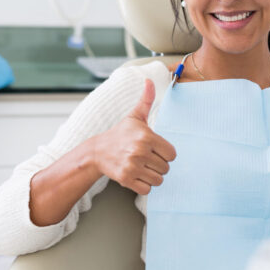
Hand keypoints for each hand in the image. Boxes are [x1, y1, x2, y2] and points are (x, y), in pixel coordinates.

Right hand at [92, 79, 175, 194]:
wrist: (97, 151)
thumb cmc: (120, 134)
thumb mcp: (134, 117)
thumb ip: (146, 100)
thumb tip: (149, 80)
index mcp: (146, 137)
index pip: (172, 154)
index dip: (165, 153)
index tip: (154, 150)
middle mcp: (140, 152)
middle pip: (166, 168)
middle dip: (158, 165)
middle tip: (146, 159)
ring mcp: (133, 167)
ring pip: (158, 180)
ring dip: (152, 176)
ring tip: (142, 167)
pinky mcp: (126, 180)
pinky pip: (147, 190)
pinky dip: (144, 185)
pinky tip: (137, 175)